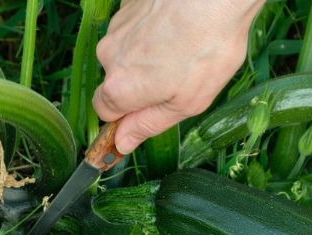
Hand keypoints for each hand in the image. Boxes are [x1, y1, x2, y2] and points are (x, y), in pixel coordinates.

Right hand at [93, 0, 264, 153]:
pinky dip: (152, 31)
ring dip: (148, 55)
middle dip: (141, 83)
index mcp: (119, 88)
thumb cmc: (207, 49)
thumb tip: (122, 143)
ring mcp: (117, 27)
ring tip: (184, 48)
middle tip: (179, 77)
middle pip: (116, 79)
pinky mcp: (128, 5)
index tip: (150, 111)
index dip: (127, 115)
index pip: (104, 112)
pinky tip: (179, 27)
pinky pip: (135, 27)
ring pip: (126, 51)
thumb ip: (149, 125)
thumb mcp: (186, 103)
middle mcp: (108, 56)